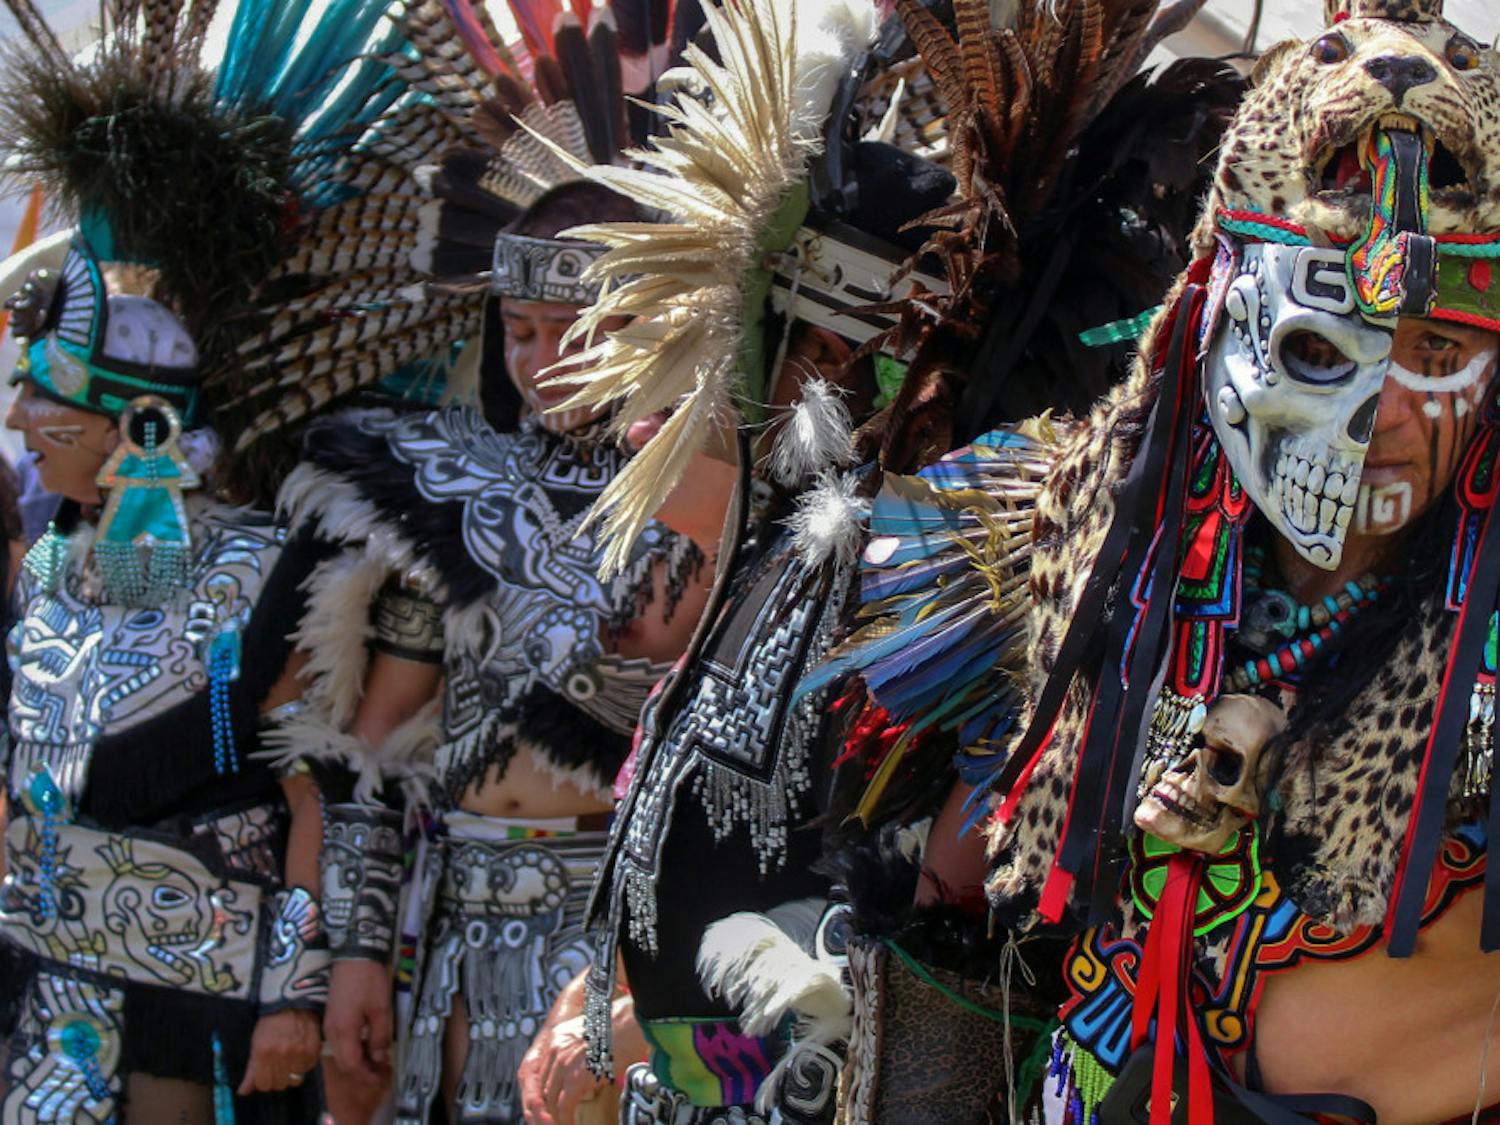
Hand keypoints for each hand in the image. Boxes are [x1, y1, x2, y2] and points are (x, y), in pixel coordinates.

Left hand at [238, 1008, 320, 1094]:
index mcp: (263, 1052)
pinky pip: (308, 1069)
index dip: (264, 1081)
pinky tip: (300, 1054)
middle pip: (279, 1085)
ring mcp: (299, 1051)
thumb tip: (243, 1092)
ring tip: (290, 1060)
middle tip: (278, 1067)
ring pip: (295, 1080)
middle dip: (277, 1078)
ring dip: (291, 1073)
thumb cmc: (270, 1024)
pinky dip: (304, 1065)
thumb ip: (251, 1071)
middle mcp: (281, 1053)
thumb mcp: (256, 1045)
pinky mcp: (313, 1048)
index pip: (263, 1085)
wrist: (293, 1004)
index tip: (266, 1074)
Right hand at [323, 959, 394, 1083]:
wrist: (353, 954)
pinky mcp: (332, 1017)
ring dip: (358, 1061)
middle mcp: (332, 1031)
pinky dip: (354, 1049)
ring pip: (341, 1053)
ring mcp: (329, 1024)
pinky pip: (340, 1042)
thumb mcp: (381, 1009)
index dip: (367, 1075)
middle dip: (363, 1072)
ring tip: (378, 1060)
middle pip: (344, 1062)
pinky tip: (368, 1045)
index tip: (382, 1078)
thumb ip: (379, 1036)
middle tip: (383, 1071)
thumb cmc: (369, 980)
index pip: (352, 1065)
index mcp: (343, 1031)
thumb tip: (378, 1057)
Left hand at [520, 996, 645, 1124]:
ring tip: (563, 1123)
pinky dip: (566, 1119)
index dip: (548, 1090)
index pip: (544, 1071)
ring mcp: (563, 1064)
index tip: (554, 1101)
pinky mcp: (575, 1079)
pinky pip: (564, 1106)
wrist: (630, 1021)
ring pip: (550, 1099)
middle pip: (543, 1086)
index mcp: (558, 1037)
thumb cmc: (623, 1026)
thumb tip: (589, 1071)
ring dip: (555, 1115)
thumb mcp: (593, 1036)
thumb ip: (583, 1052)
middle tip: (557, 1116)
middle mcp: (556, 1050)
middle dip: (549, 1105)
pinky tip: (570, 1123)